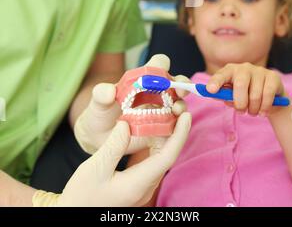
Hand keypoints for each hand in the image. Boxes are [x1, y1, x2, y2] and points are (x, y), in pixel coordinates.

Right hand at [59, 113, 190, 206]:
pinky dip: (155, 144)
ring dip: (166, 137)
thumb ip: (114, 145)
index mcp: (138, 183)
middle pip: (167, 156)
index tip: (186, 116)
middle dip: (176, 132)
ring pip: (161, 158)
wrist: (74, 213)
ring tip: (167, 115)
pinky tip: (150, 131)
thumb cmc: (82, 195)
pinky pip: (152, 162)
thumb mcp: (95, 167)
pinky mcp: (136, 185)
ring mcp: (142, 188)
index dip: (180, 135)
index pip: (168, 156)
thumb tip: (127, 124)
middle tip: (177, 109)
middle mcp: (145, 187)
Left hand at [74, 54, 189, 154]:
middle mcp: (155, 92)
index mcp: (142, 79)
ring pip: (178, 103)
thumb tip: (109, 90)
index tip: (161, 74)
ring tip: (176, 111)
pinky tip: (174, 128)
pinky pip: (175, 125)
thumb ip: (101, 95)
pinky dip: (178, 125)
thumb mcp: (97, 103)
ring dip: (181, 105)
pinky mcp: (162, 128)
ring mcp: (161, 110)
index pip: (158, 64)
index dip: (162, 65)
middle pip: (175, 82)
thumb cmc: (99, 113)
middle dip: (182, 85)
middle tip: (180, 92)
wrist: (99, 137)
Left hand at [206, 63, 287, 116]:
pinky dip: (264, 108)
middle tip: (241, 111)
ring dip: (253, 109)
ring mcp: (259, 71)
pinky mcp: (272, 77)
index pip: (221, 75)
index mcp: (230, 70)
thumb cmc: (245, 95)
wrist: (269, 97)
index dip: (216, 82)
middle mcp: (244, 68)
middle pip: (240, 85)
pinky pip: (267, 95)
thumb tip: (216, 95)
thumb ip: (224, 95)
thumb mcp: (233, 96)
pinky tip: (262, 112)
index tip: (210, 90)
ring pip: (255, 95)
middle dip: (240, 103)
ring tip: (252, 112)